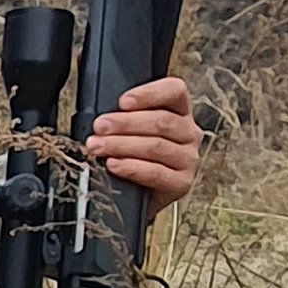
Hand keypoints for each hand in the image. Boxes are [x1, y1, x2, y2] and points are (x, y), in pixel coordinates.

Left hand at [85, 74, 201, 209]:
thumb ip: (124, 116)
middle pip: (161, 121)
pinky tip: (114, 165)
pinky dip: (132, 168)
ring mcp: (188, 158)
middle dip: (125, 123)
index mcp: (180, 110)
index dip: (149, 93)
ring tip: (98, 146)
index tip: (122, 102)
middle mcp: (189, 132)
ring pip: (156, 146)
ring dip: (122, 145)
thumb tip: (102, 115)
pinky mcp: (182, 182)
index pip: (174, 91)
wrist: (140, 196)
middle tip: (99, 127)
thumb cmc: (134, 156)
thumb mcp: (132, 130)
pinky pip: (156, 173)